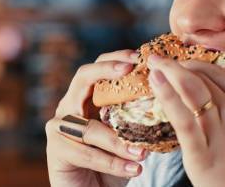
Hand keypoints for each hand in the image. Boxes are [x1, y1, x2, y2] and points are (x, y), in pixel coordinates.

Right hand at [45, 50, 148, 186]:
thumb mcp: (130, 133)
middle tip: (131, 71)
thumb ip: (139, 114)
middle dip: (107, 71)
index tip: (138, 57)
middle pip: (83, 77)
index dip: (116, 58)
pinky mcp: (56, 150)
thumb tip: (168, 95)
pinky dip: (113, 162)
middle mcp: (70, 106)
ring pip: (91, 127)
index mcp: (87, 97)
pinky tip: (135, 168)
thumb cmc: (116, 161)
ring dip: (119, 141)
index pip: (99, 67)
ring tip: (143, 152)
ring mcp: (59, 127)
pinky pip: (87, 153)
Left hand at [146, 54, 224, 186]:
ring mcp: (222, 134)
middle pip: (201, 79)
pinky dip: (169, 97)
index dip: (192, 64)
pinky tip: (157, 84)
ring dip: (168, 73)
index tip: (177, 64)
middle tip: (157, 60)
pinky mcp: (205, 157)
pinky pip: (184, 120)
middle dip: (175, 66)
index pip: (216, 73)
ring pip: (192, 91)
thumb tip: (218, 100)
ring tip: (152, 64)